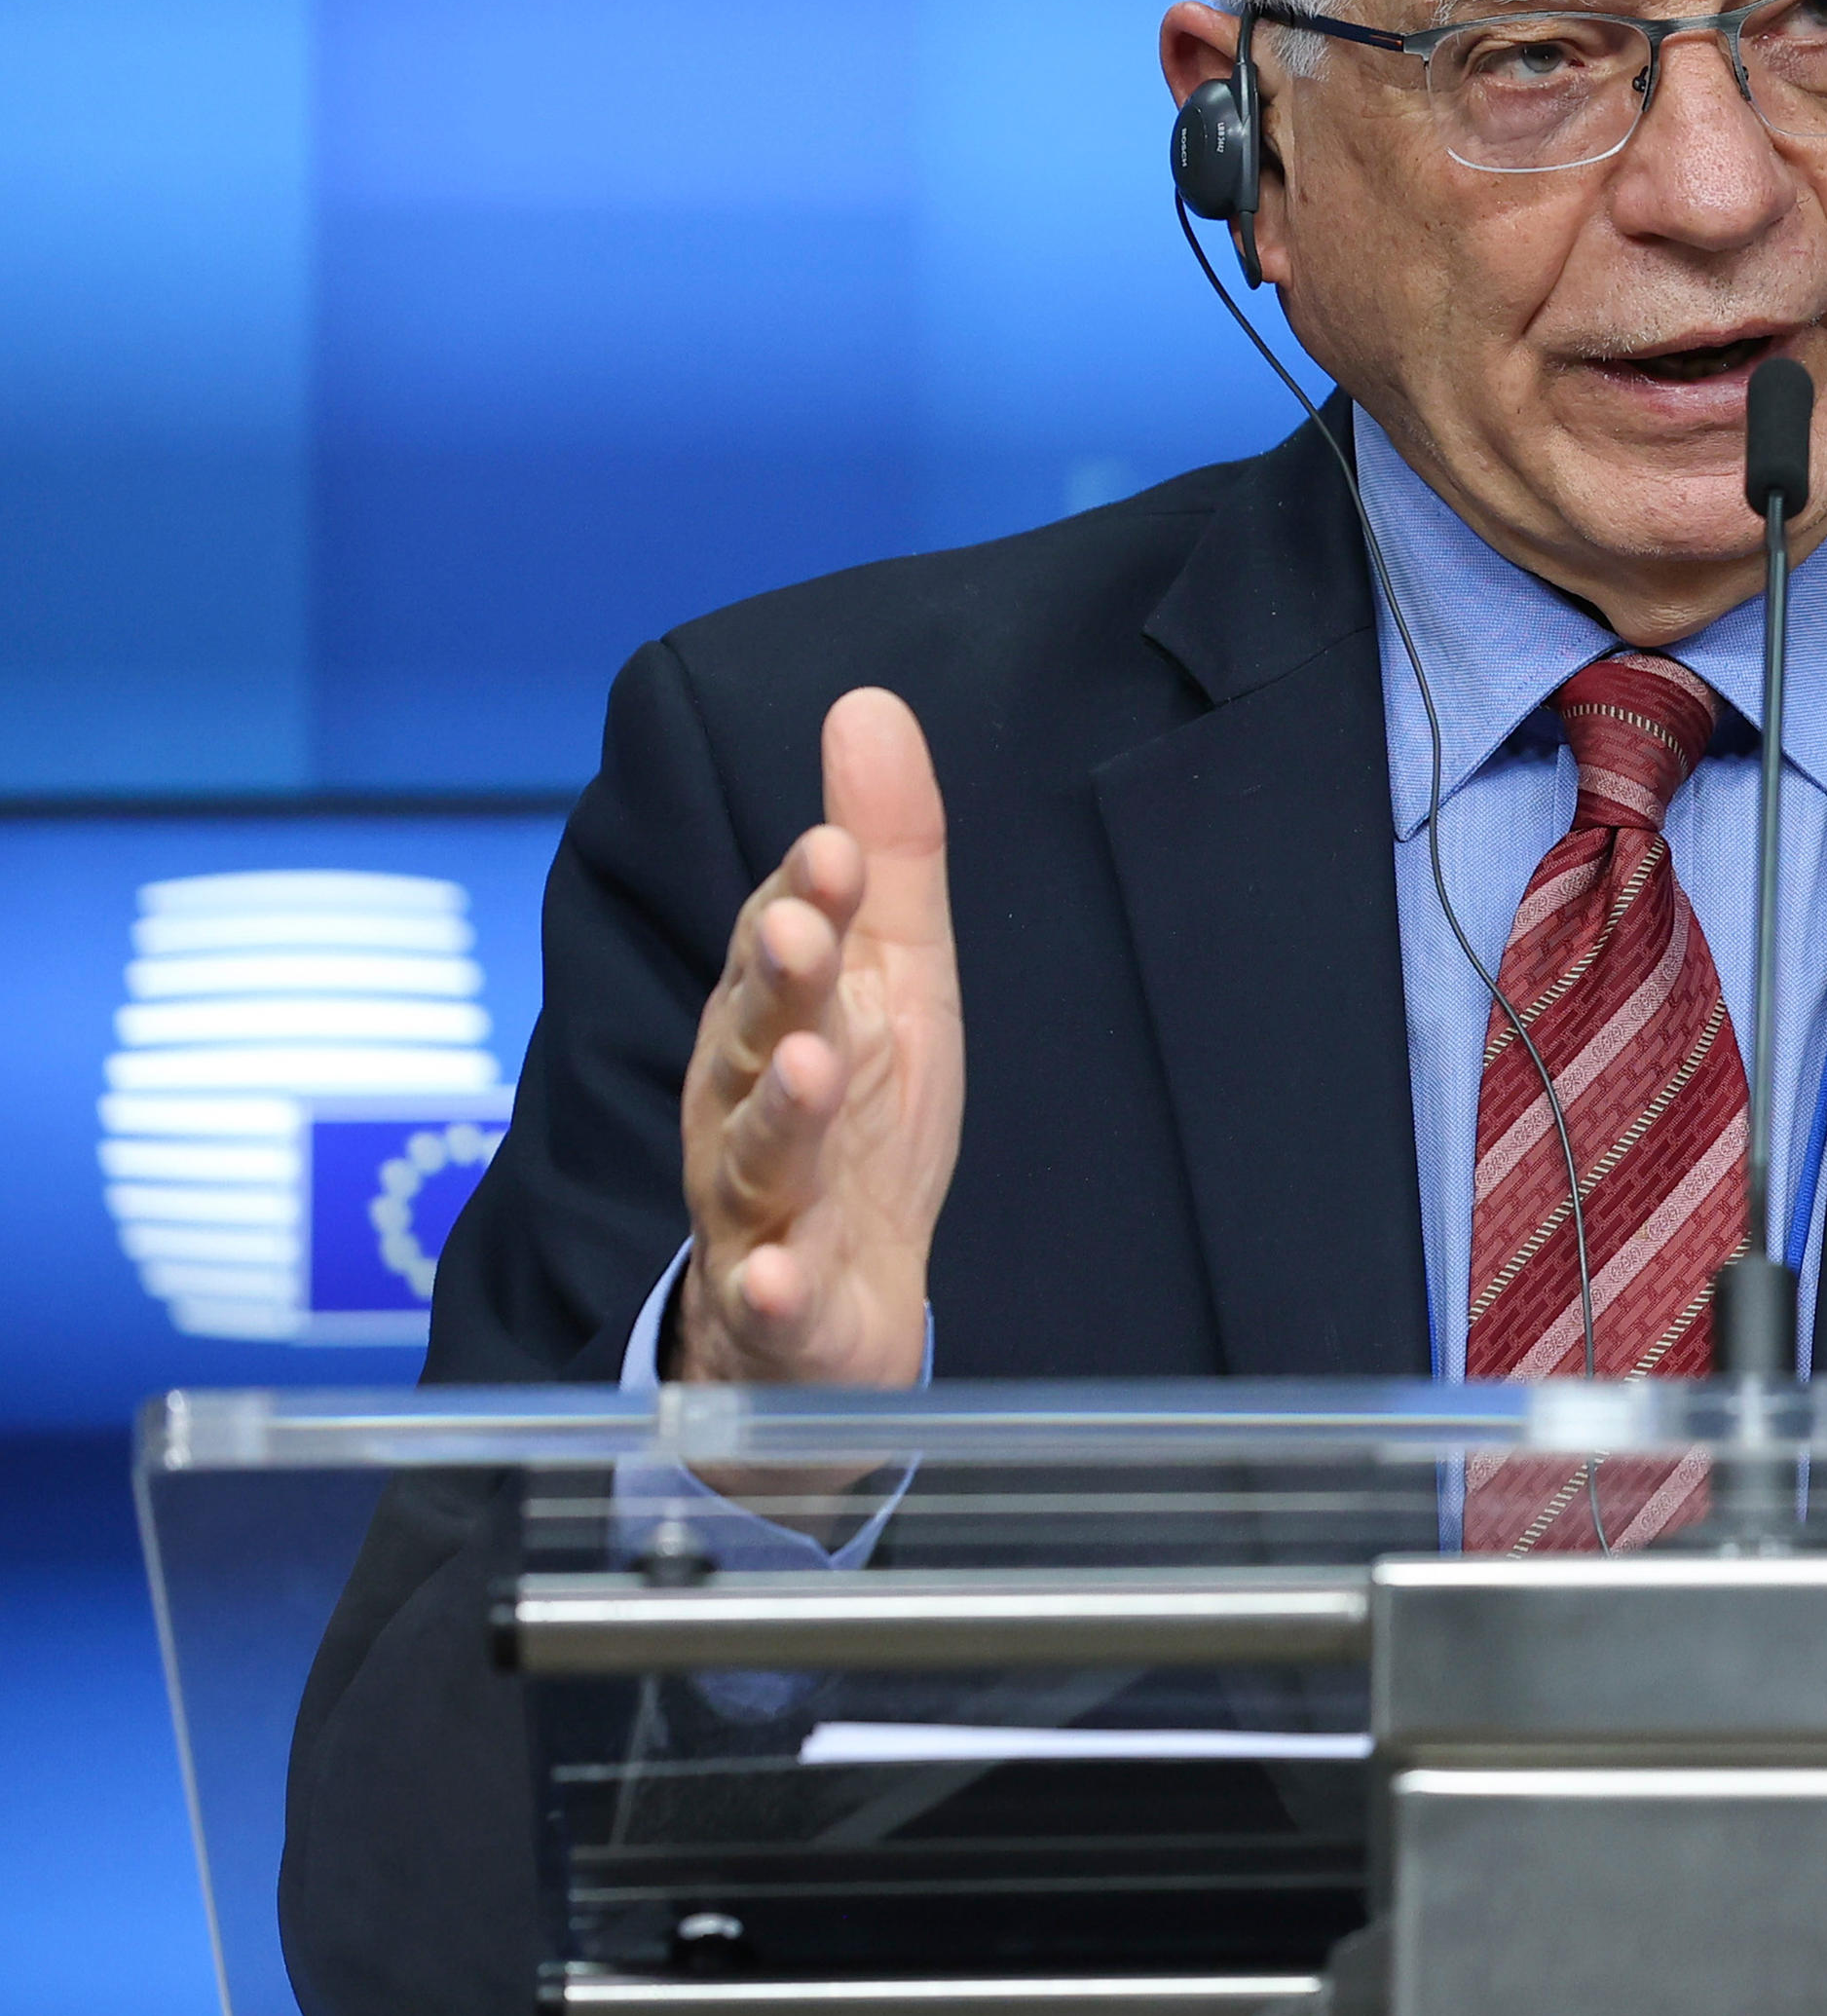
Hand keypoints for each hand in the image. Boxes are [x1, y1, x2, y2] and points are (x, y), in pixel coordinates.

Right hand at [672, 690, 966, 1489]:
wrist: (828, 1313)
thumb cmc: (857, 1125)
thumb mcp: (892, 982)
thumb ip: (883, 857)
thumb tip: (868, 702)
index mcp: (774, 1021)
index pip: (784, 946)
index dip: (806, 898)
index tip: (835, 849)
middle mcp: (744, 1106)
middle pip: (753, 1038)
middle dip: (775, 984)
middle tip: (802, 932)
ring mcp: (756, 1211)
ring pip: (754, 1160)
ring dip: (776, 1113)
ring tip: (807, 1069)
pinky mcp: (779, 1311)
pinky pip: (769, 1302)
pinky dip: (771, 1290)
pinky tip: (778, 1275)